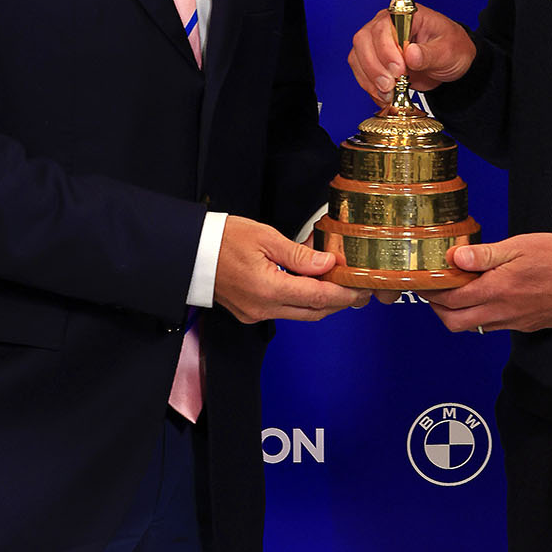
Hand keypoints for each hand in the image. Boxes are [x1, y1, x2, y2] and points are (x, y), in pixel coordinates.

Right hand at [215, 216, 368, 322]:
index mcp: (268, 289)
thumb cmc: (222, 239)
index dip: (343, 294)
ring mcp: (255, 313)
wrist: (190, 251)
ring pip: (299, 314)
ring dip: (320, 301)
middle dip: (338, 302)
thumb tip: (327, 263)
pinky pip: (284, 310)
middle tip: (357, 288)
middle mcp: (262, 308)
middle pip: (313, 312)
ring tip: (336, 282)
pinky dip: (301, 300)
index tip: (360, 288)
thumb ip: (299, 255)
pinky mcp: (250, 312)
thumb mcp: (265, 237)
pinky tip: (309, 283)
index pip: (318, 297)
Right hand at [348, 5, 475, 104]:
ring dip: (370, 79)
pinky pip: (361, 72)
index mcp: (404, 16)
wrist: (450, 63)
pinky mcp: (374, 60)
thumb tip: (411, 54)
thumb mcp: (448, 50)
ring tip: (388, 94)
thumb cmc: (451, 47)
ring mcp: (376, 42)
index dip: (386, 49)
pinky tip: (384, 97)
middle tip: (391, 85)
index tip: (399, 70)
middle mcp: (385, 26)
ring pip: (357, 57)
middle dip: (374, 67)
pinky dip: (369, 87)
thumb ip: (429, 53)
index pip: (382, 27)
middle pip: (363, 41)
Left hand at [420, 233, 551, 333]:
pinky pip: (494, 327)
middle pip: (455, 323)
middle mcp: (502, 312)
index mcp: (497, 290)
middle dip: (438, 310)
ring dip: (458, 314)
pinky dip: (480, 317)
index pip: (451, 299)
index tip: (423, 282)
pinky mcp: (525, 325)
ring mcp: (514, 322)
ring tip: (456, 294)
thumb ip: (485, 255)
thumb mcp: (520, 246)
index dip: (432, 293)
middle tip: (434, 292)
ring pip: (474, 327)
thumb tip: (455, 258)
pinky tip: (484, 299)